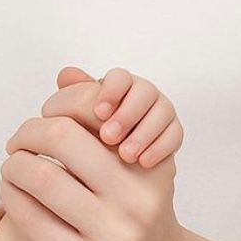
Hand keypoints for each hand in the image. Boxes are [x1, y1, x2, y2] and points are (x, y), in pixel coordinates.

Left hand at [0, 107, 190, 240]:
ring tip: (11, 167)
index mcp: (150, 166)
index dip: (57, 106)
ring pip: (42, 178)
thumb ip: (102, 122)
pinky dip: (11, 199)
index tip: (44, 116)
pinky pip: (32, 219)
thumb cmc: (137, 218)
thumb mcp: (136, 169)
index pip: (93, 110)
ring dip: (13, 166)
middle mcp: (137, 198)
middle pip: (61, 138)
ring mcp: (112, 235)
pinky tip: (10, 195)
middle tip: (17, 142)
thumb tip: (64, 73)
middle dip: (27, 133)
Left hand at [42, 66, 183, 167]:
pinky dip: (160, 147)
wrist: (108, 165)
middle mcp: (142, 94)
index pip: (120, 77)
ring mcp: (160, 111)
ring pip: (162, 112)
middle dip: (127, 114)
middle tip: (108, 137)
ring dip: (143, 133)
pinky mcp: (172, 132)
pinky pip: (174, 134)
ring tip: (125, 155)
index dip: (111, 92)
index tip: (98, 113)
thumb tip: (65, 75)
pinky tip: (143, 162)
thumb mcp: (77, 118)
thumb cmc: (89, 135)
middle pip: (145, 92)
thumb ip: (74, 97)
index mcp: (118, 86)